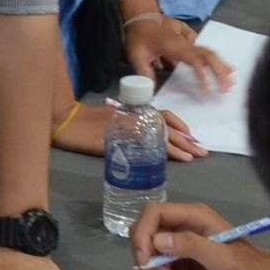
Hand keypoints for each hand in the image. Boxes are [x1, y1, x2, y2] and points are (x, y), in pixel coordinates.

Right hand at [55, 101, 205, 161]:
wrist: (66, 122)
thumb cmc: (84, 122)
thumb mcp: (110, 121)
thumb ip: (127, 127)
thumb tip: (140, 140)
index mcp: (134, 111)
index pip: (163, 115)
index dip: (179, 125)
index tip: (191, 136)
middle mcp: (136, 117)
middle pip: (168, 126)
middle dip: (186, 139)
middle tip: (202, 150)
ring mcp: (132, 128)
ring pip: (164, 136)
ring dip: (182, 146)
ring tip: (195, 156)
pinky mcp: (126, 139)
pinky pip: (151, 145)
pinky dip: (167, 152)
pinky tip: (178, 159)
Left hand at [123, 16, 233, 94]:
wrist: (142, 15)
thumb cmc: (139, 36)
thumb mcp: (136, 55)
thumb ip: (144, 72)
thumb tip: (150, 92)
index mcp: (173, 45)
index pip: (193, 60)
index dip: (202, 74)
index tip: (208, 90)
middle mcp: (185, 42)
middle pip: (208, 55)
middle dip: (219, 71)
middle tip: (227, 88)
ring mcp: (189, 39)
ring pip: (209, 52)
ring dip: (221, 67)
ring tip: (231, 81)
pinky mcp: (191, 39)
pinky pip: (205, 50)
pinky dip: (216, 60)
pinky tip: (226, 68)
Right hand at [129, 202, 269, 269]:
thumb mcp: (222, 259)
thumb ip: (190, 246)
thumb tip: (156, 241)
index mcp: (192, 217)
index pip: (152, 213)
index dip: (141, 235)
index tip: (144, 262)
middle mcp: (182, 228)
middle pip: (146, 239)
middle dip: (154, 266)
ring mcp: (180, 247)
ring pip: (152, 262)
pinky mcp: (180, 265)